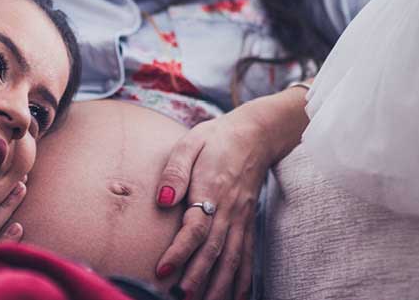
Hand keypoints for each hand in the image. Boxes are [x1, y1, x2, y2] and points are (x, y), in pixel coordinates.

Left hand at [153, 106, 271, 299]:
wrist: (256, 135)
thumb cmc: (216, 139)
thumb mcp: (191, 143)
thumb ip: (175, 170)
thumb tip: (163, 199)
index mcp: (212, 189)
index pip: (196, 227)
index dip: (179, 251)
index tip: (162, 270)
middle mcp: (229, 209)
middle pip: (214, 250)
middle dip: (199, 277)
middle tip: (182, 298)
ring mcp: (242, 218)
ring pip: (233, 258)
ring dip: (220, 284)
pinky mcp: (249, 222)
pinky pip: (248, 255)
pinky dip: (243, 279)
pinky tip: (237, 296)